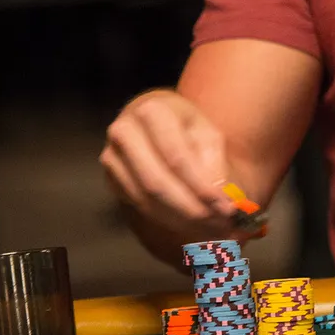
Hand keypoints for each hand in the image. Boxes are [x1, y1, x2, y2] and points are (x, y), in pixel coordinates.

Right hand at [100, 89, 245, 239]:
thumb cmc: (185, 128)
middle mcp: (125, 130)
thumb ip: (214, 162)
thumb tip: (218, 196)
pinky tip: (187, 220)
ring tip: (208, 224)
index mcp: (152, 110)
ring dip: (179, 216)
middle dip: (190, 207)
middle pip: (157, 181)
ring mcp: (112, 155)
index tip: (224, 207)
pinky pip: (138, 204)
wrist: (154, 124)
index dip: (200, 186)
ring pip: (146, 197)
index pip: (177, 157)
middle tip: (217, 222)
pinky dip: (165, 217)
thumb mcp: (207, 134)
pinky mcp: (110, 177)